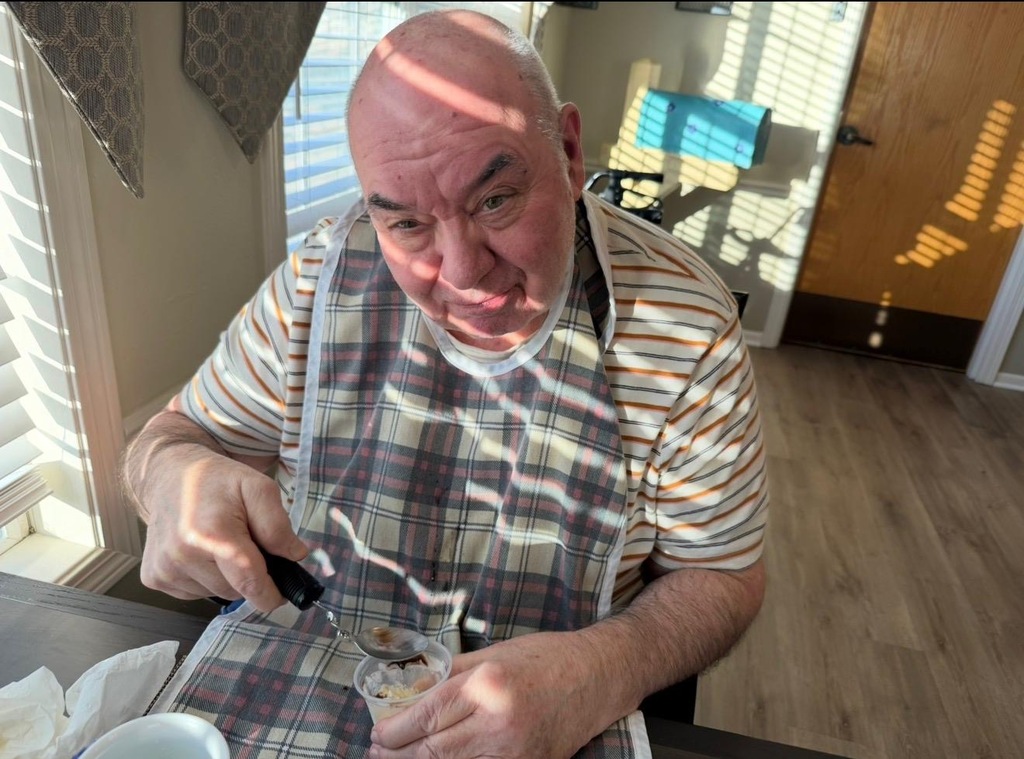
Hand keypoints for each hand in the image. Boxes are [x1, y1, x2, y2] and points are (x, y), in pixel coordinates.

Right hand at [132, 424, 307, 611]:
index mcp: (212, 533)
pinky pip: (194, 593)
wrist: (169, 475)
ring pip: (215, 593)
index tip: (282, 595)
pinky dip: (205, 578)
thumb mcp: (258, 488)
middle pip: (235, 590)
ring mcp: (165, 569)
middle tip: (246, 545)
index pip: (249, 581)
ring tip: (219, 544)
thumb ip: (277, 525)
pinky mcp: (154, 578)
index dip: (271, 594)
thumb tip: (295, 556)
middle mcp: (183, 555)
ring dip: (225, 577)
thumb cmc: (217, 481)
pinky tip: (200, 552)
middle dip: (248, 575)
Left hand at [367, 631, 617, 758]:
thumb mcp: (493, 652)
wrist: (597, 676)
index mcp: (488, 684)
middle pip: (433, 752)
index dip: (394, 730)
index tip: (377, 732)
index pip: (427, 716)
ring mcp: (515, 752)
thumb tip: (412, 691)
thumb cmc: (546, 657)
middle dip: (397, 755)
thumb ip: (450, 673)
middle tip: (377, 752)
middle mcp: (499, 722)